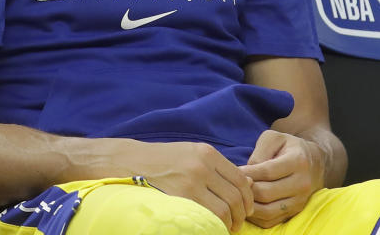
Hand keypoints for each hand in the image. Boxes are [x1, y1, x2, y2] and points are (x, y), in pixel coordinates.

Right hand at [130, 141, 253, 231]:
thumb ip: (218, 167)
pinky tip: (211, 227)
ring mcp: (191, 181)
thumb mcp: (192, 154)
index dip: (247, 198)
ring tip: (226, 229)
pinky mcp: (180, 197)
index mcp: (208, 153)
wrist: (130, 161)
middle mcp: (202, 165)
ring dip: (229, 223)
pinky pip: (206, 216)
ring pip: (223, 209)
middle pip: (235, 196)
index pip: (240, 179)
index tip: (246, 209)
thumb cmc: (163, 160)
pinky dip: (213, 225)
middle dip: (241, 215)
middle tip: (238, 225)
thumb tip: (249, 182)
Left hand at [238, 130, 325, 227]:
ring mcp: (300, 201)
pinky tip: (248, 204)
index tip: (235, 170)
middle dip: (246, 189)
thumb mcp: (274, 138)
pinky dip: (255, 216)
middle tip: (235, 184)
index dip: (247, 173)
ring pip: (267, 211)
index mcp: (298, 161)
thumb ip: (259, 152)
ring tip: (239, 195)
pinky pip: (271, 221)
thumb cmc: (288, 147)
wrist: (313, 162)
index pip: (267, 172)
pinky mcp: (295, 212)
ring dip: (249, 205)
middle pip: (266, 193)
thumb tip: (246, 172)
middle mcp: (302, 183)